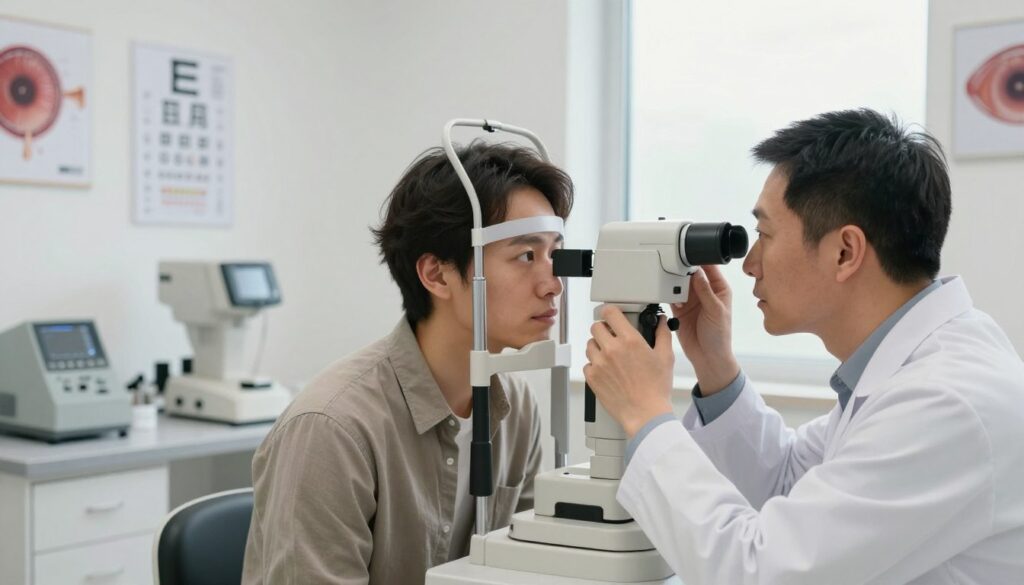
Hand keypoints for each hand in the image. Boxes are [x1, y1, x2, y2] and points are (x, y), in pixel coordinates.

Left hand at [583, 305, 674, 436]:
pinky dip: (595, 365)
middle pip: (596, 326)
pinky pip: (587, 364)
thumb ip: (662, 334)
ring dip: (598, 347)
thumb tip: (660, 322)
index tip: (612, 315)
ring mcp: (599, 364)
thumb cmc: (656, 389)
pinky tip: (607, 371)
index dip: (610, 312)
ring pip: (590, 345)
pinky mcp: (592, 378)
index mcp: (630, 340)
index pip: (609, 312)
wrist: (646, 414)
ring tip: (611, 356)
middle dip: (604, 330)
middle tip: (612, 338)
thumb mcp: (665, 357)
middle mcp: (611, 349)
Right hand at [670, 265, 739, 394]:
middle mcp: (705, 292)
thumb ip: (705, 291)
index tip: (688, 253)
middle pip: (691, 272)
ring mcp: (691, 300)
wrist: (707, 357)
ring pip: (679, 283)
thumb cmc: (720, 336)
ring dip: (674, 282)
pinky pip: (670, 295)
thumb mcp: (716, 311)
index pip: (709, 267)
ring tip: (670, 282)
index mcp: (719, 289)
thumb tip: (696, 272)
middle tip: (673, 266)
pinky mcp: (679, 308)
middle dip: (682, 269)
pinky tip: (667, 294)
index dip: (699, 258)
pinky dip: (667, 293)